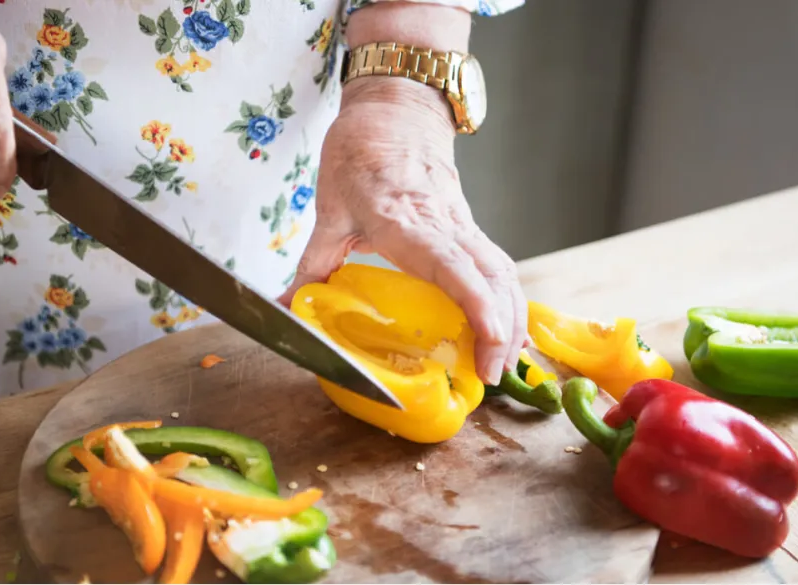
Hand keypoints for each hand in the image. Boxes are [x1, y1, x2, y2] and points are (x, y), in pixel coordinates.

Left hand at [279, 78, 526, 384]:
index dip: (476, 303)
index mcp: (405, 220)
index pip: (452, 264)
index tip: (488, 340)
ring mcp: (463, 223)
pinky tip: (505, 330)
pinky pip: (498, 266)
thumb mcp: (329, 208)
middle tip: (489, 376)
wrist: (395, 112)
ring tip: (502, 363)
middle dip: (501, 328)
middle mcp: (444, 224)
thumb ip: (312, 262)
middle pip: (491, 276)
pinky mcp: (470, 227)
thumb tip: (286, 307)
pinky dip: (508, 300)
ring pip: (503, 272)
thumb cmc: (360, 154)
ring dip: (512, 318)